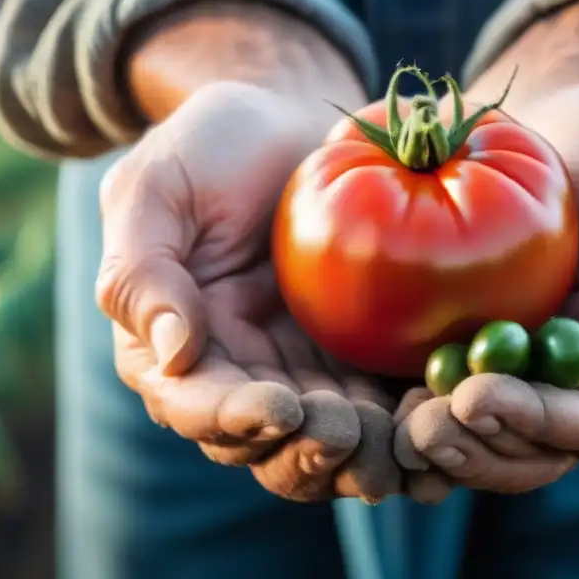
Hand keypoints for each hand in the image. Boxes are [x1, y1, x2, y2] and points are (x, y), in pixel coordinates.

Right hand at [95, 81, 400, 502]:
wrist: (288, 122)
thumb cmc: (213, 148)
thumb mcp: (156, 188)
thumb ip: (141, 269)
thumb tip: (171, 353)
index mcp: (174, 350)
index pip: (196, 407)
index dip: (236, 419)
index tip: (282, 408)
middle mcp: (237, 376)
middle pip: (267, 446)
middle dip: (308, 451)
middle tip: (351, 430)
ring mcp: (302, 373)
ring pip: (327, 447)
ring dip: (362, 456)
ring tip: (398, 435)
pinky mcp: (357, 362)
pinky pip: (381, 413)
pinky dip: (406, 428)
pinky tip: (436, 417)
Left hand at [394, 84, 578, 499]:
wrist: (558, 130)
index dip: (547, 422)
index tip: (480, 398)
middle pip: (543, 448)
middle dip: (488, 450)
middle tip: (424, 427)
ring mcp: (530, 376)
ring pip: (497, 444)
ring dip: (453, 450)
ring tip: (402, 430)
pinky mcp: (478, 359)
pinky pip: (452, 405)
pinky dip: (422, 418)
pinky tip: (382, 409)